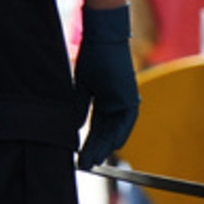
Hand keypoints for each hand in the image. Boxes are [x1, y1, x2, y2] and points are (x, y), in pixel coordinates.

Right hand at [73, 5, 138, 169]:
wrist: (102, 39)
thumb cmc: (93, 58)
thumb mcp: (82, 86)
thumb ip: (79, 107)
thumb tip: (74, 127)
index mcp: (106, 101)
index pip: (97, 127)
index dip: (88, 142)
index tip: (80, 155)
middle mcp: (118, 104)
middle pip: (105, 132)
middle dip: (94, 149)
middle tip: (85, 165)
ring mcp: (125, 101)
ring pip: (115, 129)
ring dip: (105, 146)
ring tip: (94, 161)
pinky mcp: (130, 97)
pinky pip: (126, 120)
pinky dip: (120, 133)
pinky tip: (113, 146)